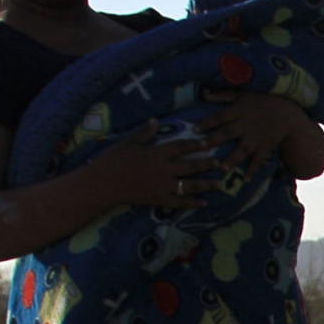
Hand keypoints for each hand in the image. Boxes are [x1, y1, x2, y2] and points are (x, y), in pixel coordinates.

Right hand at [88, 120, 220, 210]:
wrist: (103, 183)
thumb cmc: (113, 160)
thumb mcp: (128, 142)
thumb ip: (144, 132)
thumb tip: (156, 120)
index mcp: (156, 154)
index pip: (180, 147)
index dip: (194, 145)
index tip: (207, 144)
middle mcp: (163, 170)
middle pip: (190, 166)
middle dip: (206, 165)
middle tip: (220, 164)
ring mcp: (162, 186)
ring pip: (189, 185)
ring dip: (206, 185)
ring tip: (220, 185)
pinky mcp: (158, 199)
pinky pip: (178, 202)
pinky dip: (192, 203)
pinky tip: (203, 203)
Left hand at [201, 91, 311, 172]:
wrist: (288, 112)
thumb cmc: (262, 101)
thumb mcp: (243, 94)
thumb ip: (224, 95)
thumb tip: (204, 95)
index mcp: (238, 111)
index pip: (220, 117)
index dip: (207, 123)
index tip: (194, 130)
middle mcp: (246, 125)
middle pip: (228, 133)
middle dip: (214, 140)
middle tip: (201, 147)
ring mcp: (256, 137)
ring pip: (242, 149)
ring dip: (232, 159)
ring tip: (223, 168)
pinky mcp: (266, 146)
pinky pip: (259, 159)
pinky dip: (253, 170)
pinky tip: (246, 180)